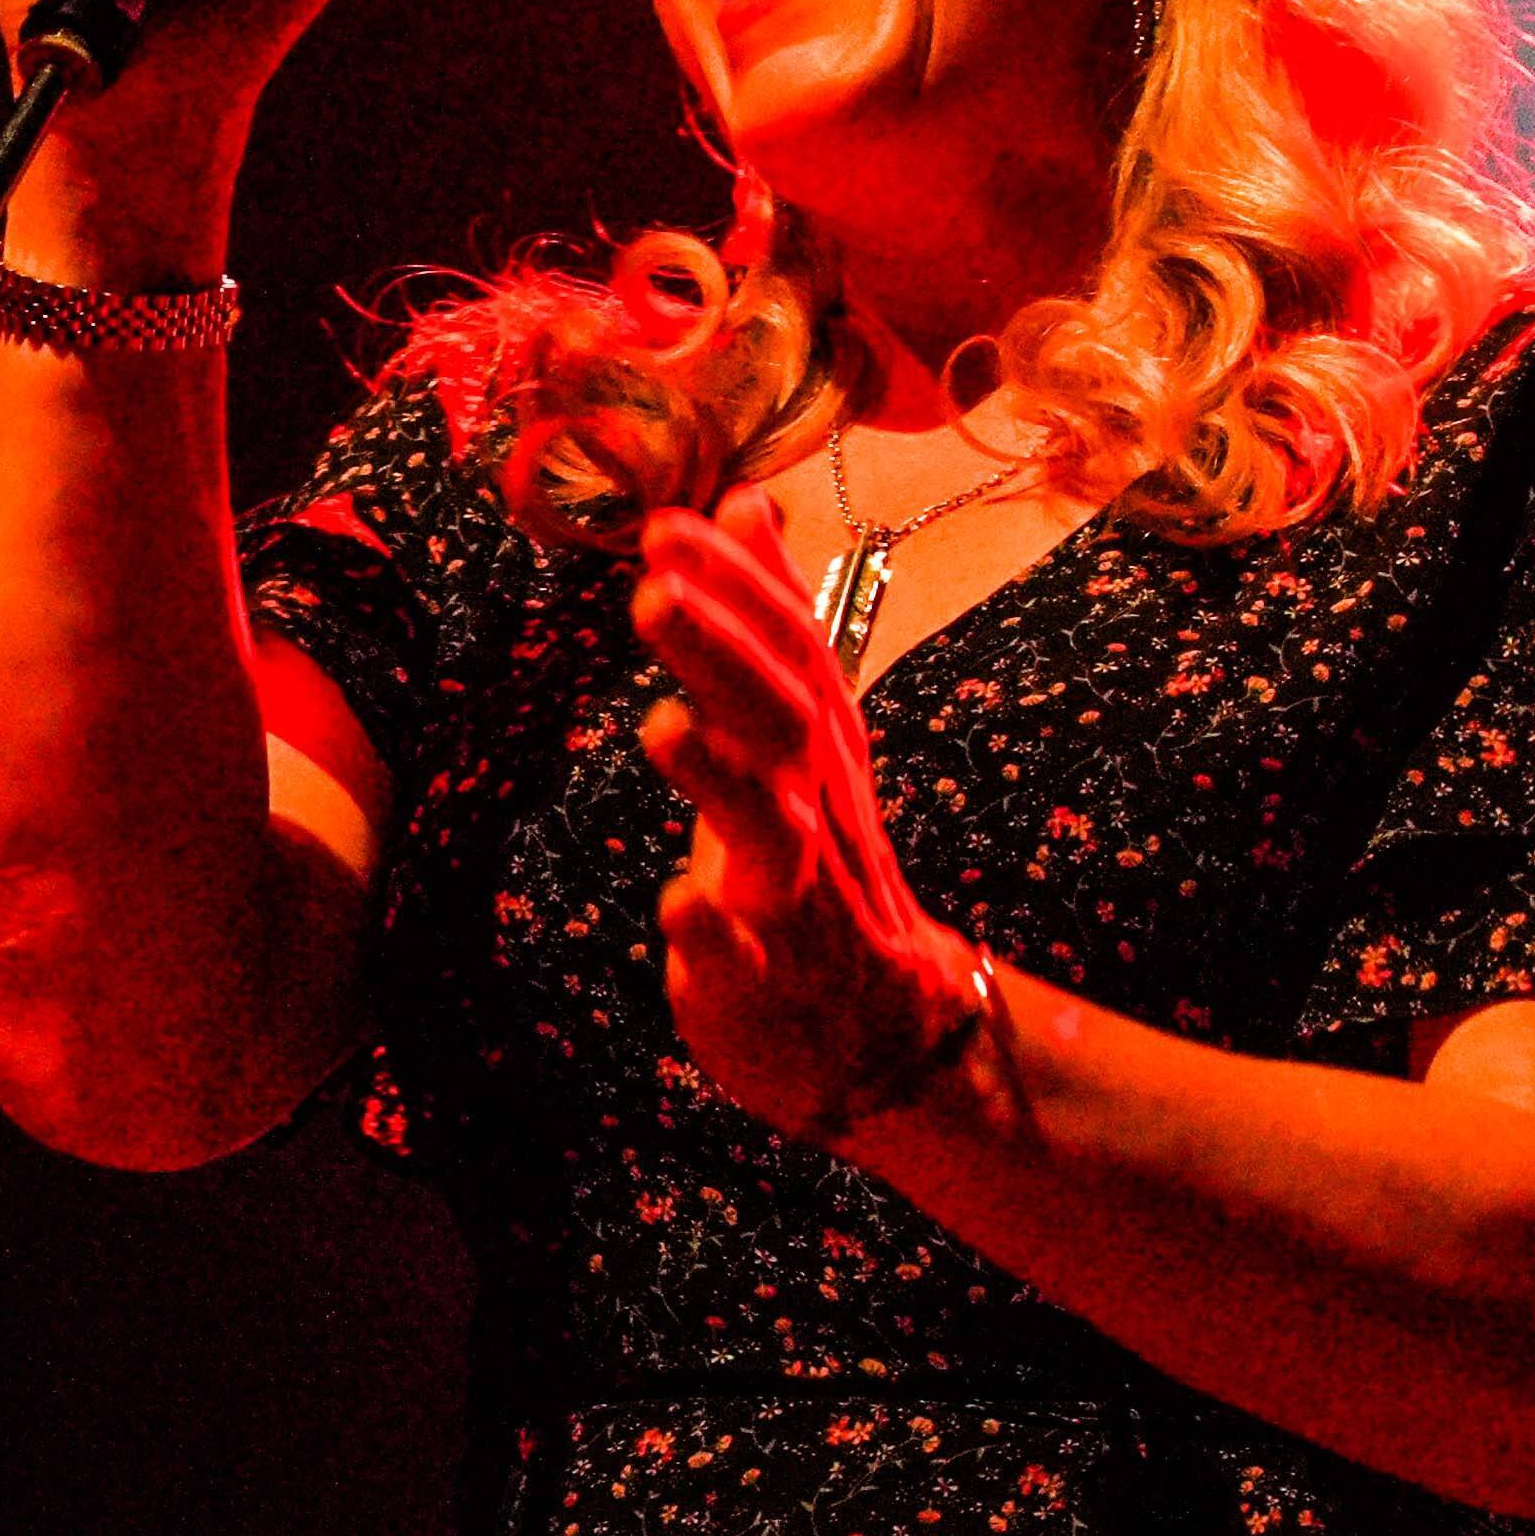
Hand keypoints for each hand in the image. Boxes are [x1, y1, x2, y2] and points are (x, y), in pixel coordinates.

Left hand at [631, 505, 988, 1142]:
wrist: (882, 1036)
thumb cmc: (817, 865)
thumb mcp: (796, 734)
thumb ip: (768, 621)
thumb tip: (747, 499)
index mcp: (815, 746)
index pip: (791, 646)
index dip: (739, 585)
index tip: (670, 522)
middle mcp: (813, 808)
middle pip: (779, 717)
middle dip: (720, 651)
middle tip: (651, 589)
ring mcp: (795, 899)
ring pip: (770, 830)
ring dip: (720, 777)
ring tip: (663, 726)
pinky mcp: (764, 983)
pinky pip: (742, 959)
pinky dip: (711, 932)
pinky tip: (677, 905)